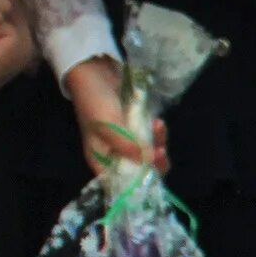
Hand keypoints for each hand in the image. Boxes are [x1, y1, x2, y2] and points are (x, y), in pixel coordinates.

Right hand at [63, 56, 165, 176]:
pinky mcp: (137, 127)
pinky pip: (152, 137)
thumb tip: (148, 161)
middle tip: (161, 152)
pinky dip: (158, 133)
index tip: (151, 176)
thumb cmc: (94, 102)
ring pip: (149, 153)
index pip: (119, 182)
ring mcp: (127, 140)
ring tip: (158, 126)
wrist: (95, 72)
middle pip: (139, 169)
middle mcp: (114, 154)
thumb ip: (126, 146)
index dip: (136, 184)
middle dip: (153, 162)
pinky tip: (158, 122)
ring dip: (158, 143)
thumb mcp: (108, 126)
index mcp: (101, 159)